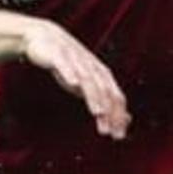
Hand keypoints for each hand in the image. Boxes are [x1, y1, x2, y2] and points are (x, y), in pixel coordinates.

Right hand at [20, 21, 129, 139]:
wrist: (46, 37)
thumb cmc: (69, 64)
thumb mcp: (88, 84)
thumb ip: (106, 100)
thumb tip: (126, 119)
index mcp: (101, 75)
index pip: (115, 97)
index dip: (118, 116)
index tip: (117, 136)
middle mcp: (92, 67)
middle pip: (104, 90)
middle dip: (109, 111)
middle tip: (109, 131)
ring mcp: (76, 60)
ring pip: (87, 79)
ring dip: (94, 96)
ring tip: (98, 112)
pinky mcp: (58, 54)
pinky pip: (65, 64)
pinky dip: (70, 72)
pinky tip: (72, 82)